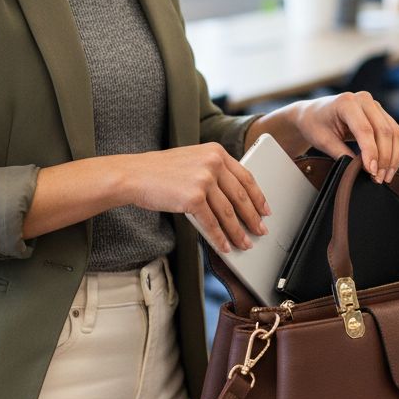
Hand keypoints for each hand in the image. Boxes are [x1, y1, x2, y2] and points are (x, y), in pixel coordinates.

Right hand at [120, 144, 269, 253]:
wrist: (133, 175)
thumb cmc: (158, 171)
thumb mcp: (192, 160)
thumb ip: (212, 171)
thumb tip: (233, 199)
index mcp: (216, 151)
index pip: (246, 176)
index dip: (258, 196)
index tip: (265, 209)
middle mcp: (213, 163)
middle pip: (241, 196)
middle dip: (253, 217)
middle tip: (260, 230)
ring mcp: (204, 180)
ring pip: (228, 213)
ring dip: (238, 232)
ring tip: (245, 243)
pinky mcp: (193, 198)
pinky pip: (212, 223)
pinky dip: (220, 238)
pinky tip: (224, 246)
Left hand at [290, 93, 398, 183]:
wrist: (313, 114)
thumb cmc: (315, 125)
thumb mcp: (323, 140)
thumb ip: (342, 152)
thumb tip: (362, 169)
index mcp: (347, 102)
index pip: (365, 130)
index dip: (371, 152)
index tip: (371, 172)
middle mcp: (365, 100)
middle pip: (384, 131)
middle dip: (384, 158)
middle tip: (379, 179)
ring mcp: (376, 107)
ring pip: (394, 133)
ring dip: (395, 157)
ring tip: (388, 177)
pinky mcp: (383, 116)